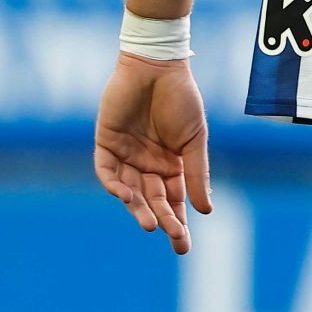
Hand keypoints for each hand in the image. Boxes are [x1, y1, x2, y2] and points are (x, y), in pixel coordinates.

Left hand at [94, 53, 213, 254]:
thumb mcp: (194, 140)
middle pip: (154, 200)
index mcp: (171, 162)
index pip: (174, 198)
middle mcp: (147, 164)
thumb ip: (197, 173)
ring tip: (151, 226)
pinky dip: (116, 186)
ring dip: (139, 209)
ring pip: (130, 192)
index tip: (184, 244)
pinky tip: (128, 197)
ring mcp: (126, 156)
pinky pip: (107, 173)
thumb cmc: (181, 99)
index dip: (179, 221)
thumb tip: (205, 209)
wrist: (157, 67)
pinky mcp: (106, 144)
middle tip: (175, 240)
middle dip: (164, 220)